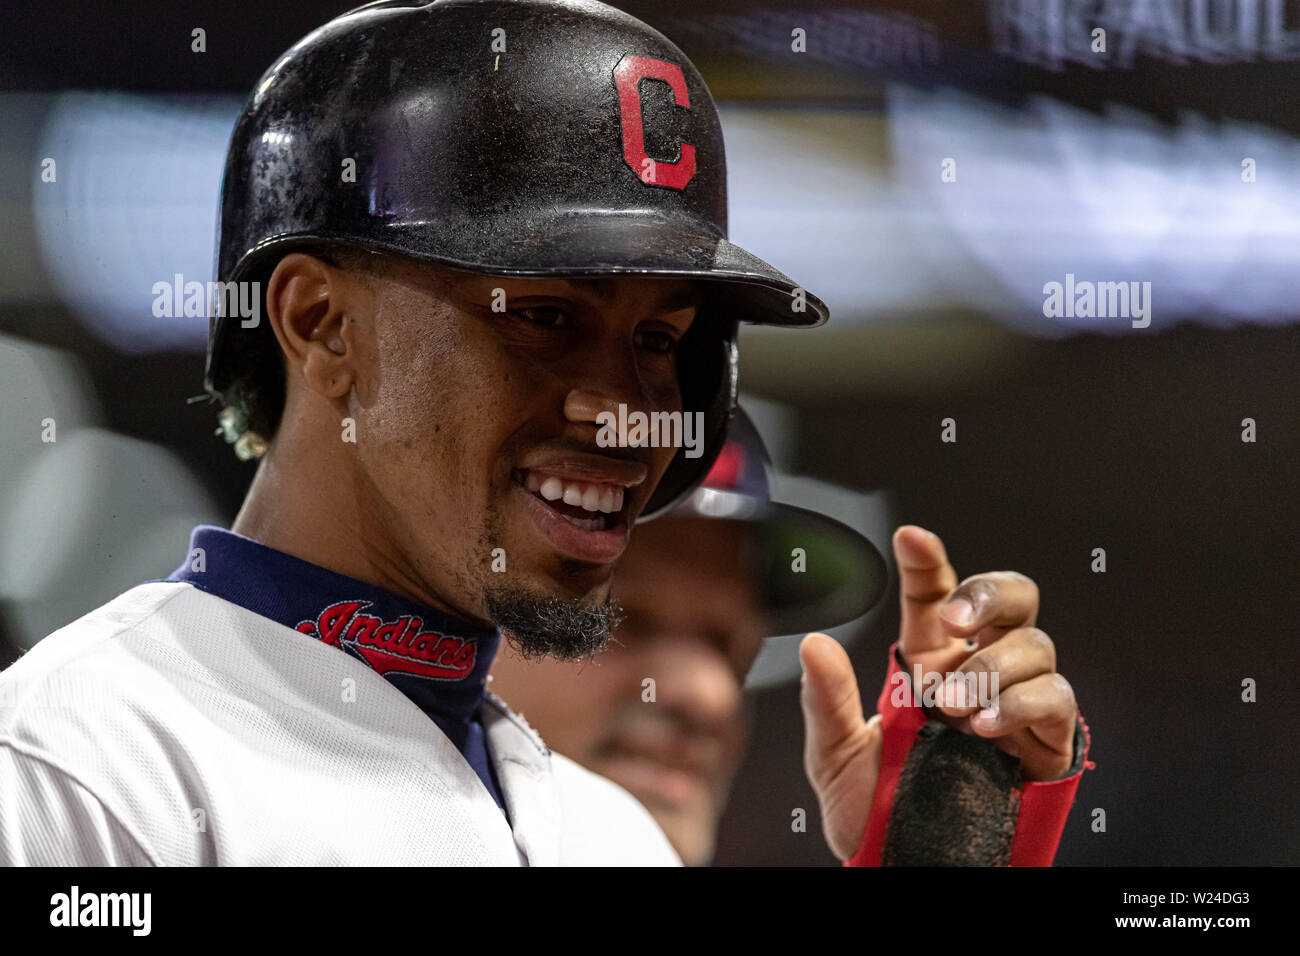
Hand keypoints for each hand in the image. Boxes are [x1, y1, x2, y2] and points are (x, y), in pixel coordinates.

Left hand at [799, 525, 1078, 860]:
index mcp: (927, 663)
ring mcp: (1017, 703)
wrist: (904, 868)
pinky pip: (1056, 700)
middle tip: (951, 619)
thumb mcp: (835, 756)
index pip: (935, 597)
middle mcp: (978, 672)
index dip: (928, 563)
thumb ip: (825, 700)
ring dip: (993, 666)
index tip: (910, 537)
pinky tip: (985, 724)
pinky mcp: (1047, 743)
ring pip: (1036, 645)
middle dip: (988, 594)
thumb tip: (813, 645)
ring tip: (953, 705)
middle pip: (1011, 600)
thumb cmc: (874, 808)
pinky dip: (1022, 703)